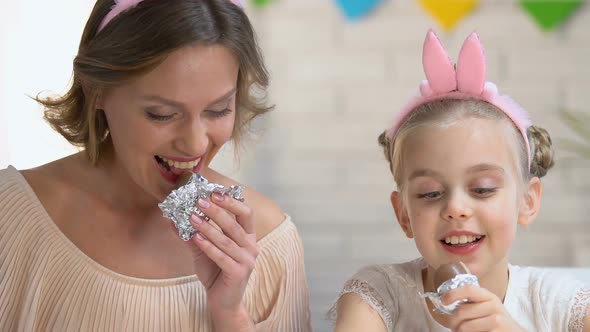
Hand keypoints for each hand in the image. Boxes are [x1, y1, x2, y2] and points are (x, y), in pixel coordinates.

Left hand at [188, 193, 257, 330]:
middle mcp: (251, 246)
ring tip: (192, 218)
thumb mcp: (203, 250)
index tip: (214, 192)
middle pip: (235, 223)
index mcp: (247, 236)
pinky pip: (222, 256)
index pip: (245, 213)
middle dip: (217, 210)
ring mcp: (247, 260)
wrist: (222, 302)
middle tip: (200, 201)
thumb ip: (193, 234)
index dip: (231, 201)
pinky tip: (196, 238)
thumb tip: (172, 218)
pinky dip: (208, 246)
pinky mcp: (239, 273)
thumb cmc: (216, 273)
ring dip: (208, 227)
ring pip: (227, 239)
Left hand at [443, 285, 525, 331]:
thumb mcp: (486, 307)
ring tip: (465, 331)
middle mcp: (494, 306)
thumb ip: (470, 302)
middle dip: (452, 321)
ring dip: (458, 331)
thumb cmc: (495, 321)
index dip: (453, 294)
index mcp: (489, 296)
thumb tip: (443, 302)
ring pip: (463, 327)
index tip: (443, 301)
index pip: (468, 289)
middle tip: (454, 325)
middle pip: (460, 312)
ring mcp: (497, 321)